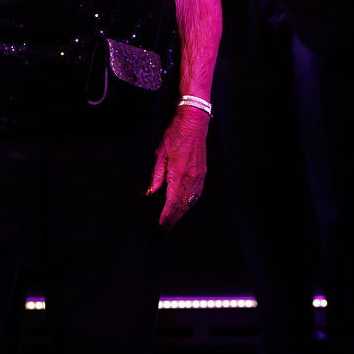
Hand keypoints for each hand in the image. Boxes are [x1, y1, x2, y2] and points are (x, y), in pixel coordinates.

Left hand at [149, 105, 209, 229]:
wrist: (194, 123)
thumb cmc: (176, 135)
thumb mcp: (159, 154)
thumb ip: (156, 176)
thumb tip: (151, 192)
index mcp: (179, 175)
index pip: (171, 204)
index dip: (166, 218)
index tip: (160, 227)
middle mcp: (191, 179)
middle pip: (182, 207)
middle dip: (173, 220)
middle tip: (165, 230)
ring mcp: (199, 177)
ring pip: (190, 202)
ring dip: (182, 214)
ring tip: (173, 222)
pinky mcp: (202, 173)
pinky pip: (196, 194)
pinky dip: (190, 204)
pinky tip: (185, 207)